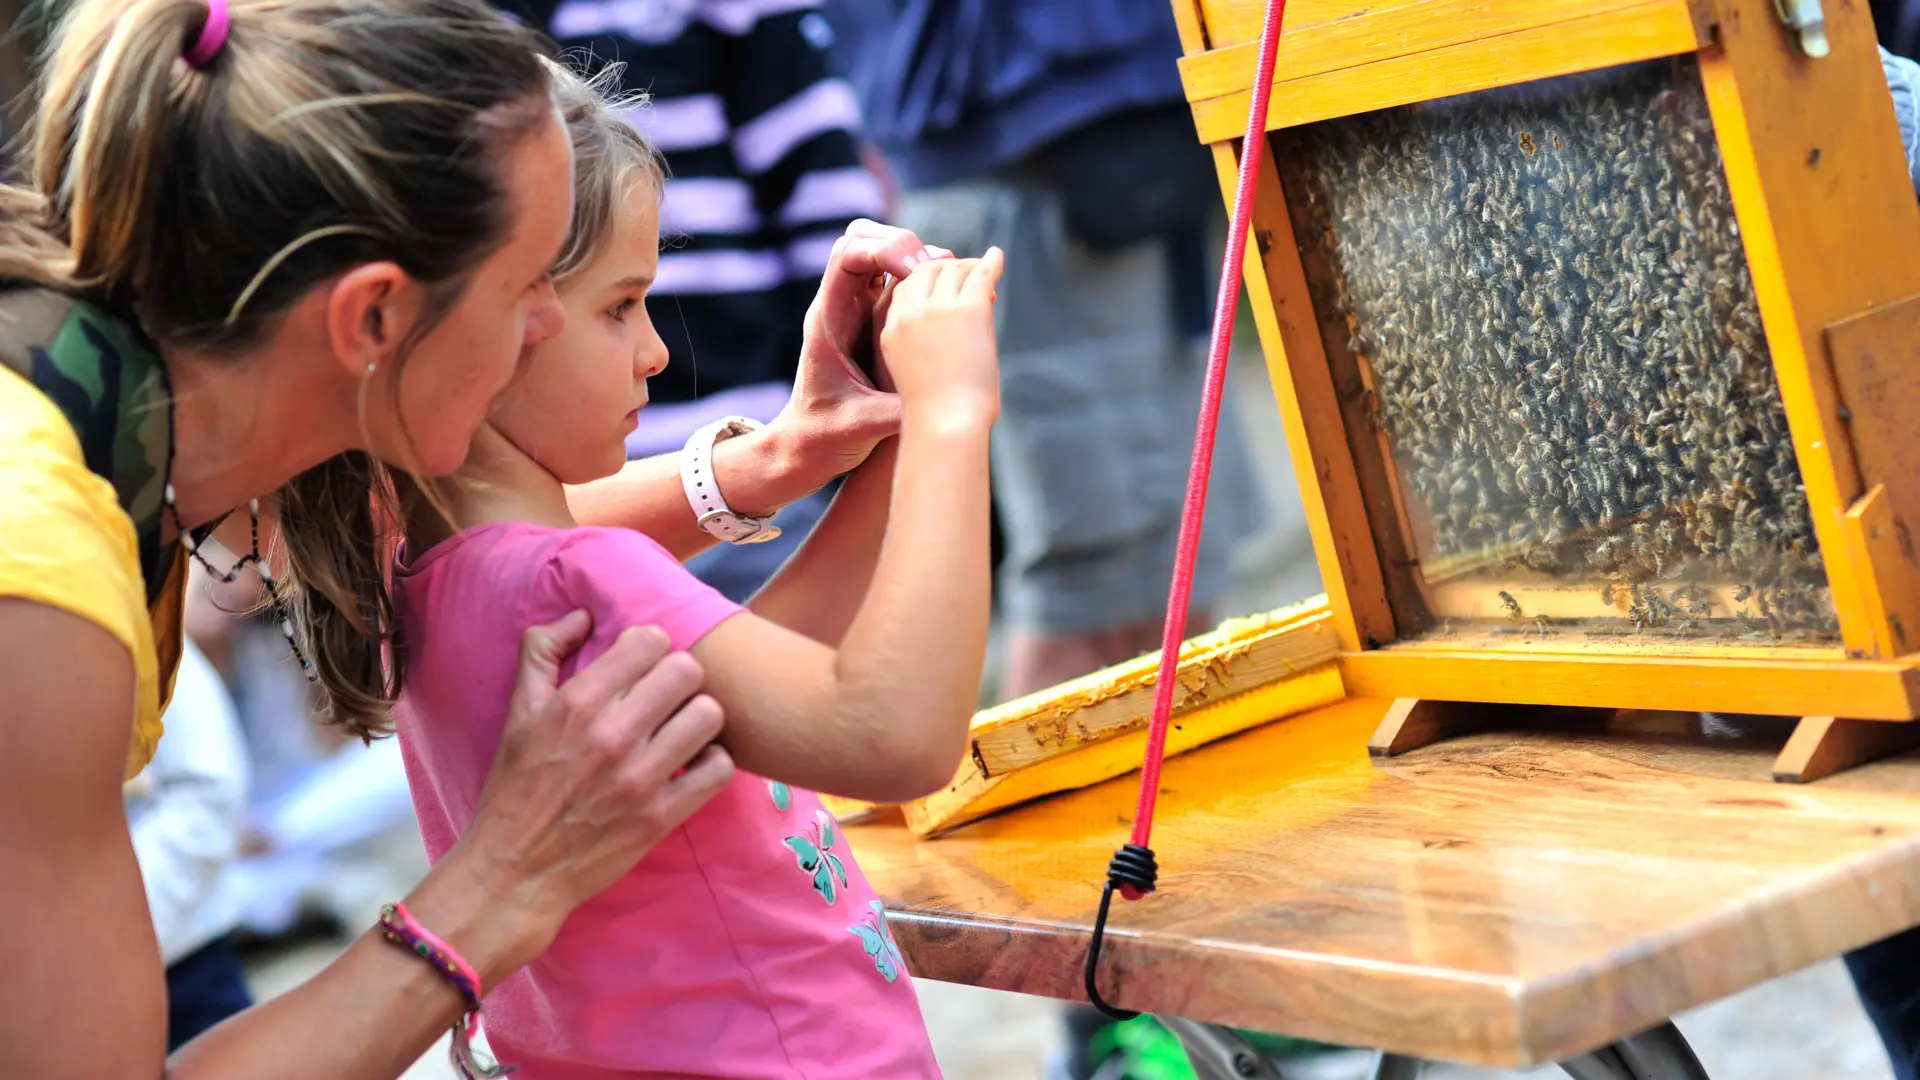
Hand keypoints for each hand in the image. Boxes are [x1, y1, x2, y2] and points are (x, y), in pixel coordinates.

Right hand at [452, 611, 733, 970]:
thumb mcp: (517, 713)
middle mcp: (611, 735)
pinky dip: (713, 763)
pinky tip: (693, 765)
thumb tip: (582, 614)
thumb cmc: (516, 788)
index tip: (645, 666)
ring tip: (683, 729)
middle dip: (681, 679)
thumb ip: (541, 651)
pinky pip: (719, 769)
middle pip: (687, 671)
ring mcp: (639, 778)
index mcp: (576, 703)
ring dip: (700, 718)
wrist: (515, 871)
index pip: (650, 641)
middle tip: (668, 698)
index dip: (653, 648)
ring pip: (709, 715)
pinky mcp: (661, 817)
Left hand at [771, 220, 952, 480]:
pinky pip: (894, 279)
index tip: (918, 272)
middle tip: (934, 268)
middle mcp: (840, 306)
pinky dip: (921, 277)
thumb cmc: (825, 438)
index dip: (884, 250)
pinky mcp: (872, 320)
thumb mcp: (863, 427)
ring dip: (915, 256)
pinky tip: (948, 294)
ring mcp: (856, 309)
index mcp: (827, 320)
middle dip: (901, 242)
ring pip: (880, 253)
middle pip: (862, 238)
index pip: (846, 256)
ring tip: (949, 276)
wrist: (806, 448)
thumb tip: (941, 401)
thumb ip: (897, 410)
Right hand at [877, 248, 1003, 430]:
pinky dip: (991, 263)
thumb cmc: (934, 415)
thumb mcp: (911, 375)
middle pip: (925, 271)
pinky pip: (981, 274)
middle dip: (945, 268)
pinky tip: (997, 258)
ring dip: (970, 268)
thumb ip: (921, 348)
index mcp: (891, 330)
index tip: (942, 287)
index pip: (903, 289)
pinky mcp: (969, 309)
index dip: (924, 283)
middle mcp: (910, 314)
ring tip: (985, 272)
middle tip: (966, 274)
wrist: (946, 426)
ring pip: (954, 269)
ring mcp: (939, 308)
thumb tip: (949, 339)